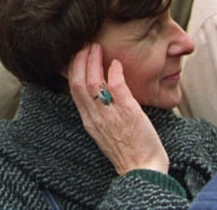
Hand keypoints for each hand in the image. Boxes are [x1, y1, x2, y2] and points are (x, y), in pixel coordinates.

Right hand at [66, 43, 167, 175]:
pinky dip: (114, 72)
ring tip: (97, 47)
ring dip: (94, 61)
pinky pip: (116, 87)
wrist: (144, 171)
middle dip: (79, 59)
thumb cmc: (129, 152)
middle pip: (78, 82)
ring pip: (93, 82)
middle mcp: (95, 117)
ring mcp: (111, 115)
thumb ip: (99, 112)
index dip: (72, 68)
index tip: (76, 54)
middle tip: (84, 44)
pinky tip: (116, 64)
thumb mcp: (105, 132)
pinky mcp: (128, 113)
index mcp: (89, 121)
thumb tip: (100, 92)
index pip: (73, 88)